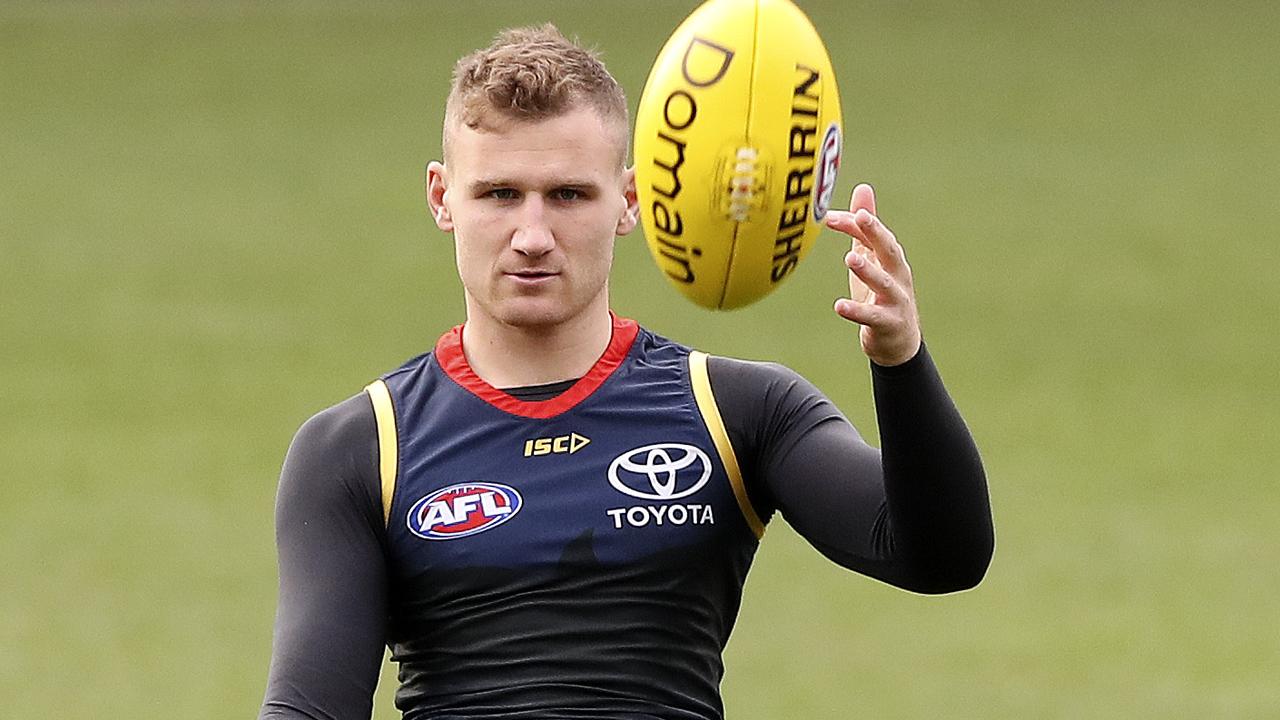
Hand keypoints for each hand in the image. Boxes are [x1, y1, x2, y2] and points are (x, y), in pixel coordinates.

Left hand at [824, 183, 921, 366]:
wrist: (899, 343)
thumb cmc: (882, 295)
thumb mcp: (873, 259)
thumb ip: (864, 229)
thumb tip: (862, 188)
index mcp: (891, 258)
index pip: (873, 235)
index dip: (854, 223)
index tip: (828, 216)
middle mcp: (898, 275)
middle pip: (889, 250)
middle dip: (876, 232)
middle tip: (861, 217)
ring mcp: (896, 300)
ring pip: (883, 283)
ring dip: (868, 270)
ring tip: (850, 258)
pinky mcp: (888, 323)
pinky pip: (872, 316)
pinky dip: (857, 311)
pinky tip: (839, 306)